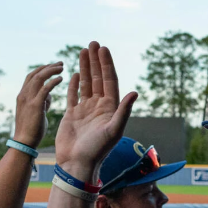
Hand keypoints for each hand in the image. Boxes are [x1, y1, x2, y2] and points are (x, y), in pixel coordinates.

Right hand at [14, 62, 63, 147]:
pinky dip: (53, 82)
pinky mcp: (35, 105)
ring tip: (62, 67)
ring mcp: (28, 99)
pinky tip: (61, 79)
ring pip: (39, 78)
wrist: (24, 142)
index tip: (53, 67)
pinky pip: (45, 89)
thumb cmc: (32, 130)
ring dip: (51, 70)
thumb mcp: (37, 112)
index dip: (42, 70)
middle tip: (60, 63)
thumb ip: (42, 102)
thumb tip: (49, 96)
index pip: (31, 76)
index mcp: (22, 95)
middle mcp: (23, 94)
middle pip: (35, 74)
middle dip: (48, 67)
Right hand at [55, 41, 137, 181]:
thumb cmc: (97, 150)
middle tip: (93, 43)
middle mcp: (99, 107)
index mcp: (110, 108)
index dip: (107, 64)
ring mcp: (86, 110)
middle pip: (98, 78)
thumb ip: (124, 111)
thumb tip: (135, 92)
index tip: (103, 49)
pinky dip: (74, 84)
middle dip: (96, 61)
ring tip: (83, 51)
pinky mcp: (72, 115)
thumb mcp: (114, 130)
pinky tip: (75, 72)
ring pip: (86, 84)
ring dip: (86, 67)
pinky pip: (74, 95)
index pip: (110, 81)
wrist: (77, 164)